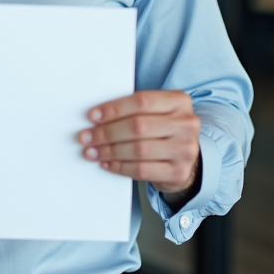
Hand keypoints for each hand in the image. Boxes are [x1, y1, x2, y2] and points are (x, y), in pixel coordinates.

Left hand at [79, 90, 200, 194]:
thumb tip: (97, 117)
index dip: (114, 109)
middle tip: (87, 137)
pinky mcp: (179, 172)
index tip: (93, 116)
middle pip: (138, 126)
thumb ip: (134, 110)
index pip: (141, 101)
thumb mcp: (157, 112)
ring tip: (93, 151)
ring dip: (109, 151)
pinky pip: (142, 170)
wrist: (186, 159)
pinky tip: (108, 163)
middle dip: (107, 132)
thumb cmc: (163, 131)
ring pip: (138, 149)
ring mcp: (185, 149)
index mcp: (179, 101)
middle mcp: (187, 124)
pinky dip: (120, 167)